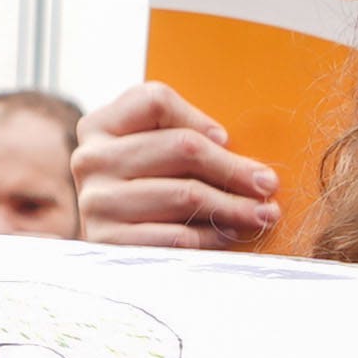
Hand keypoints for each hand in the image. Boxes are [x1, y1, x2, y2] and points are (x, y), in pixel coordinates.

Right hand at [70, 81, 282, 247]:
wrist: (107, 257)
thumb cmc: (141, 195)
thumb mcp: (148, 157)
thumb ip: (178, 141)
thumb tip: (248, 163)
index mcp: (100, 125)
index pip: (155, 100)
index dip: (198, 117)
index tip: (227, 140)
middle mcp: (90, 158)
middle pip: (181, 146)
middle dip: (233, 167)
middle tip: (267, 184)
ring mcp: (96, 202)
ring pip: (186, 193)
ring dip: (233, 206)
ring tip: (262, 214)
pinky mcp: (109, 243)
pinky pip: (177, 236)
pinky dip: (211, 237)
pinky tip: (230, 236)